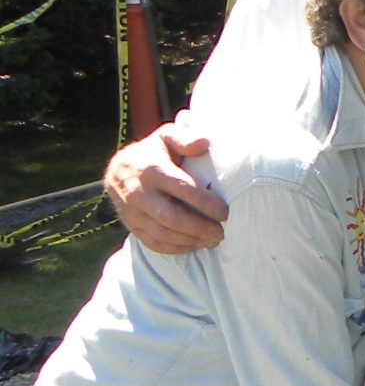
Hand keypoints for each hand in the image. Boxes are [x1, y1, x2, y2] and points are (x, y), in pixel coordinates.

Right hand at [105, 126, 228, 253]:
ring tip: (213, 240)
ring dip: (191, 240)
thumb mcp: (166, 137)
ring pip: (163, 233)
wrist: (119, 170)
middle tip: (221, 232)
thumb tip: (204, 142)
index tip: (224, 212)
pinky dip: (176, 248)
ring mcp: (132, 211)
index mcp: (151, 169)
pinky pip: (153, 242)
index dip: (205, 203)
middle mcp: (139, 192)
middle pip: (172, 217)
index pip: (182, 189)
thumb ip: (184, 138)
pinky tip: (195, 245)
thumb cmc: (154, 153)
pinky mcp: (131, 225)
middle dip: (200, 227)